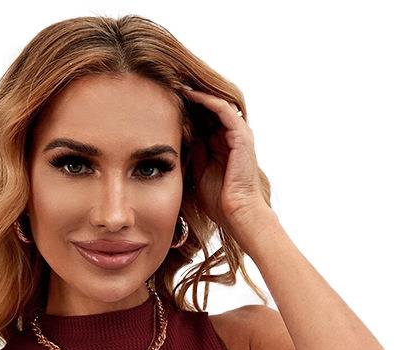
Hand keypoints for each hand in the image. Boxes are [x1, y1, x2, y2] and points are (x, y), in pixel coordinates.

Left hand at [175, 84, 271, 237]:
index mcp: (221, 144)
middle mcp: (230, 136)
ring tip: (177, 82)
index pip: (202, 117)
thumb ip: (191, 152)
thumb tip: (172, 136)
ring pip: (216, 103)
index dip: (184, 107)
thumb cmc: (218, 201)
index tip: (163, 98)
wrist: (237, 214)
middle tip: (167, 81)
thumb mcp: (197, 170)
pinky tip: (190, 95)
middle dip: (189, 95)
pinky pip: (223, 110)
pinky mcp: (241, 136)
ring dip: (197, 92)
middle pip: (208, 107)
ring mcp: (238, 134)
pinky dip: (207, 100)